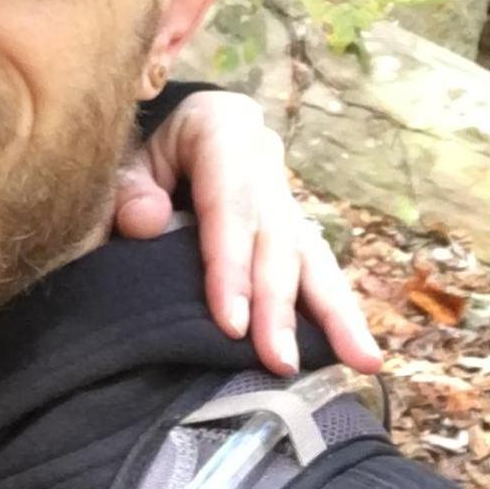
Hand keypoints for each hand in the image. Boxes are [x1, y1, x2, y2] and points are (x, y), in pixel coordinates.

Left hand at [113, 91, 381, 377]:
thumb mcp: (125, 156)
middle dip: (280, 306)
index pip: (228, 208)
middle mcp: (264, 159)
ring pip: (313, 253)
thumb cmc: (140, 150)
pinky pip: (316, 266)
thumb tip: (146, 222)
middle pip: (276, 238)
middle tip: (280, 361)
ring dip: (337, 314)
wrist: (167, 126)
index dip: (232, 269)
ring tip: (364, 362)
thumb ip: (128, 188)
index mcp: (223, 127)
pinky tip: (357, 351)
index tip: (231, 325)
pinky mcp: (292, 222)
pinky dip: (334, 309)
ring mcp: (283, 192)